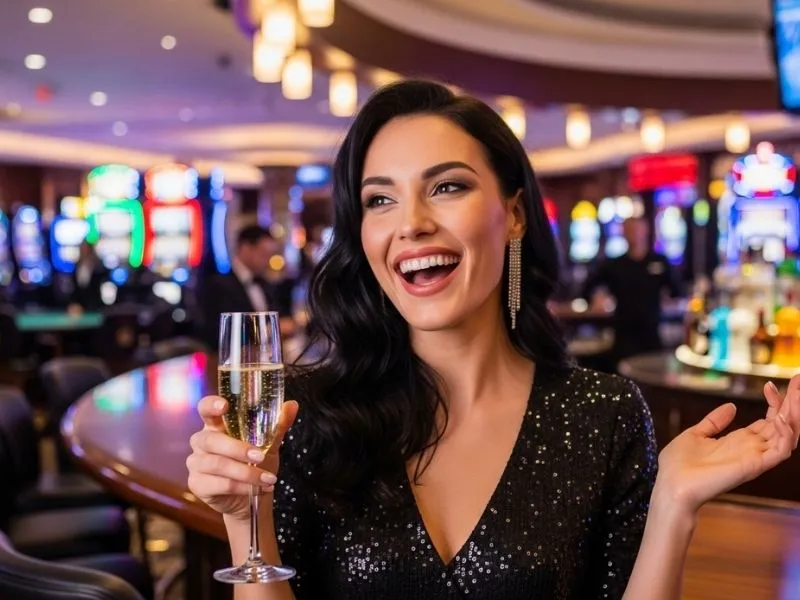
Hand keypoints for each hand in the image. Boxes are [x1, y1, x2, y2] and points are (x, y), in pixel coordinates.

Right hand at [186, 396, 298, 521]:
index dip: (211, 405)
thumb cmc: (255, 463)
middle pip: (211, 440)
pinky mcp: (197, 484)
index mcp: (215, 425)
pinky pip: (220, 484)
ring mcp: (196, 463)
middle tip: (260, 456)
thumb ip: (278, 425)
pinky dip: (243, 487)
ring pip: (217, 464)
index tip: (224, 405)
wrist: (251, 497)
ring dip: (246, 473)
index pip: (205, 409)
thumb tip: (292, 405)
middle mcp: (201, 442)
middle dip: (237, 449)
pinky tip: (259, 489)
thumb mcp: (269, 443)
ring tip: (268, 478)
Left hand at [655, 375, 799, 513]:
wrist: (671, 486)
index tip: (769, 385)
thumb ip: (714, 421)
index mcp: (738, 441)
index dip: (773, 402)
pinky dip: (786, 434)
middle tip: (797, 381)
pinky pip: (781, 451)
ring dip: (794, 414)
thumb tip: (731, 406)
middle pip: (782, 424)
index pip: (768, 420)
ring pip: (787, 435)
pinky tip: (780, 417)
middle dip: (792, 403)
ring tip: (796, 394)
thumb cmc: (678, 466)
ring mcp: (755, 457)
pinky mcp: (754, 466)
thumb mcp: (695, 434)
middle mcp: (751, 448)